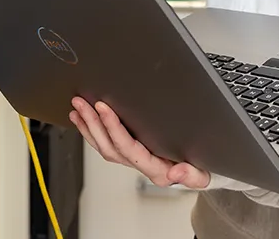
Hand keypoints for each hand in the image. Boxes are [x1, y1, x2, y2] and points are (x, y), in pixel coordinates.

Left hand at [69, 97, 210, 189]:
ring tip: (77, 107)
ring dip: (88, 125)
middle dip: (93, 123)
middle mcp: (140, 165)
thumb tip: (176, 173)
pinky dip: (91, 130)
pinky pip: (105, 143)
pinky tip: (82, 118)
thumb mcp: (202, 174)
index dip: (113, 127)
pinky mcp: (129, 152)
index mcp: (155, 169)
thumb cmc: (200, 169)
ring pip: (103, 145)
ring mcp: (132, 159)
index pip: (128, 148)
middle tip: (82, 103)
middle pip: (109, 146)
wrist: (199, 172)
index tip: (103, 108)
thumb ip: (191, 175)